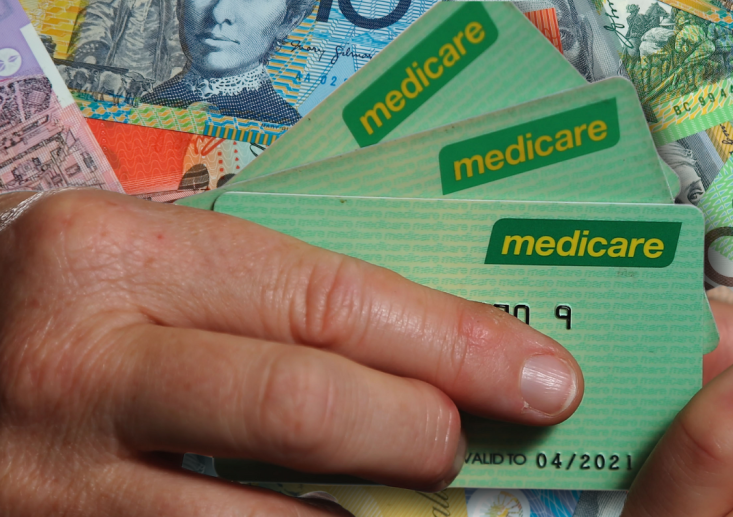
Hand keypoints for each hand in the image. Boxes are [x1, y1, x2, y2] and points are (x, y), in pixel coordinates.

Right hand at [0, 190, 583, 514]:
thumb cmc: (82, 309)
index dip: (452, 345)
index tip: (542, 378)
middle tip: (463, 445)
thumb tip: (433, 360)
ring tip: (412, 498)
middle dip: (419, 434)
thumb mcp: (160, 275)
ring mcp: (57, 482)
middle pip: (301, 411)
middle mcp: (79, 366)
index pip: (329, 301)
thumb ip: (279, 308)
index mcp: (119, 258)